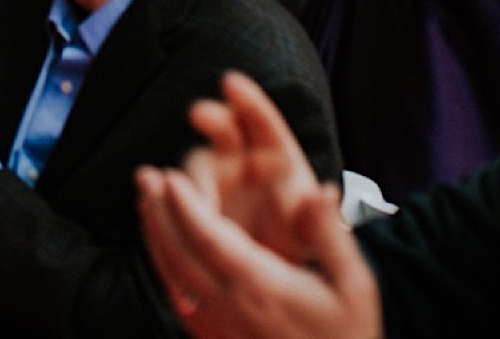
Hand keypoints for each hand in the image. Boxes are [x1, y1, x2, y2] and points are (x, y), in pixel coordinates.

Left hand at [138, 166, 379, 337]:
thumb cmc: (349, 338)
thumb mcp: (355, 287)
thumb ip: (331, 236)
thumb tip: (321, 190)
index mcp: (263, 287)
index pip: (212, 240)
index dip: (187, 207)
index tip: (170, 176)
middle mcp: (233, 307)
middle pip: (180, 254)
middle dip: (159, 212)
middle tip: (144, 176)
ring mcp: (218, 326)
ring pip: (173, 277)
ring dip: (156, 236)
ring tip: (146, 203)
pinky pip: (178, 300)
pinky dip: (164, 268)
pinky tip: (160, 250)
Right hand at [167, 72, 326, 259]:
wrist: (265, 271)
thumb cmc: (292, 241)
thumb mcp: (310, 234)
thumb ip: (316, 217)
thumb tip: (330, 194)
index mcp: (273, 155)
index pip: (262, 122)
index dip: (249, 101)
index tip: (232, 82)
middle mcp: (236, 159)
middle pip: (221, 132)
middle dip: (212, 118)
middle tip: (200, 113)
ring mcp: (208, 180)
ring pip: (191, 169)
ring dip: (186, 176)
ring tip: (188, 196)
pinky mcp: (184, 202)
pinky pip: (170, 199)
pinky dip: (161, 202)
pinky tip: (151, 207)